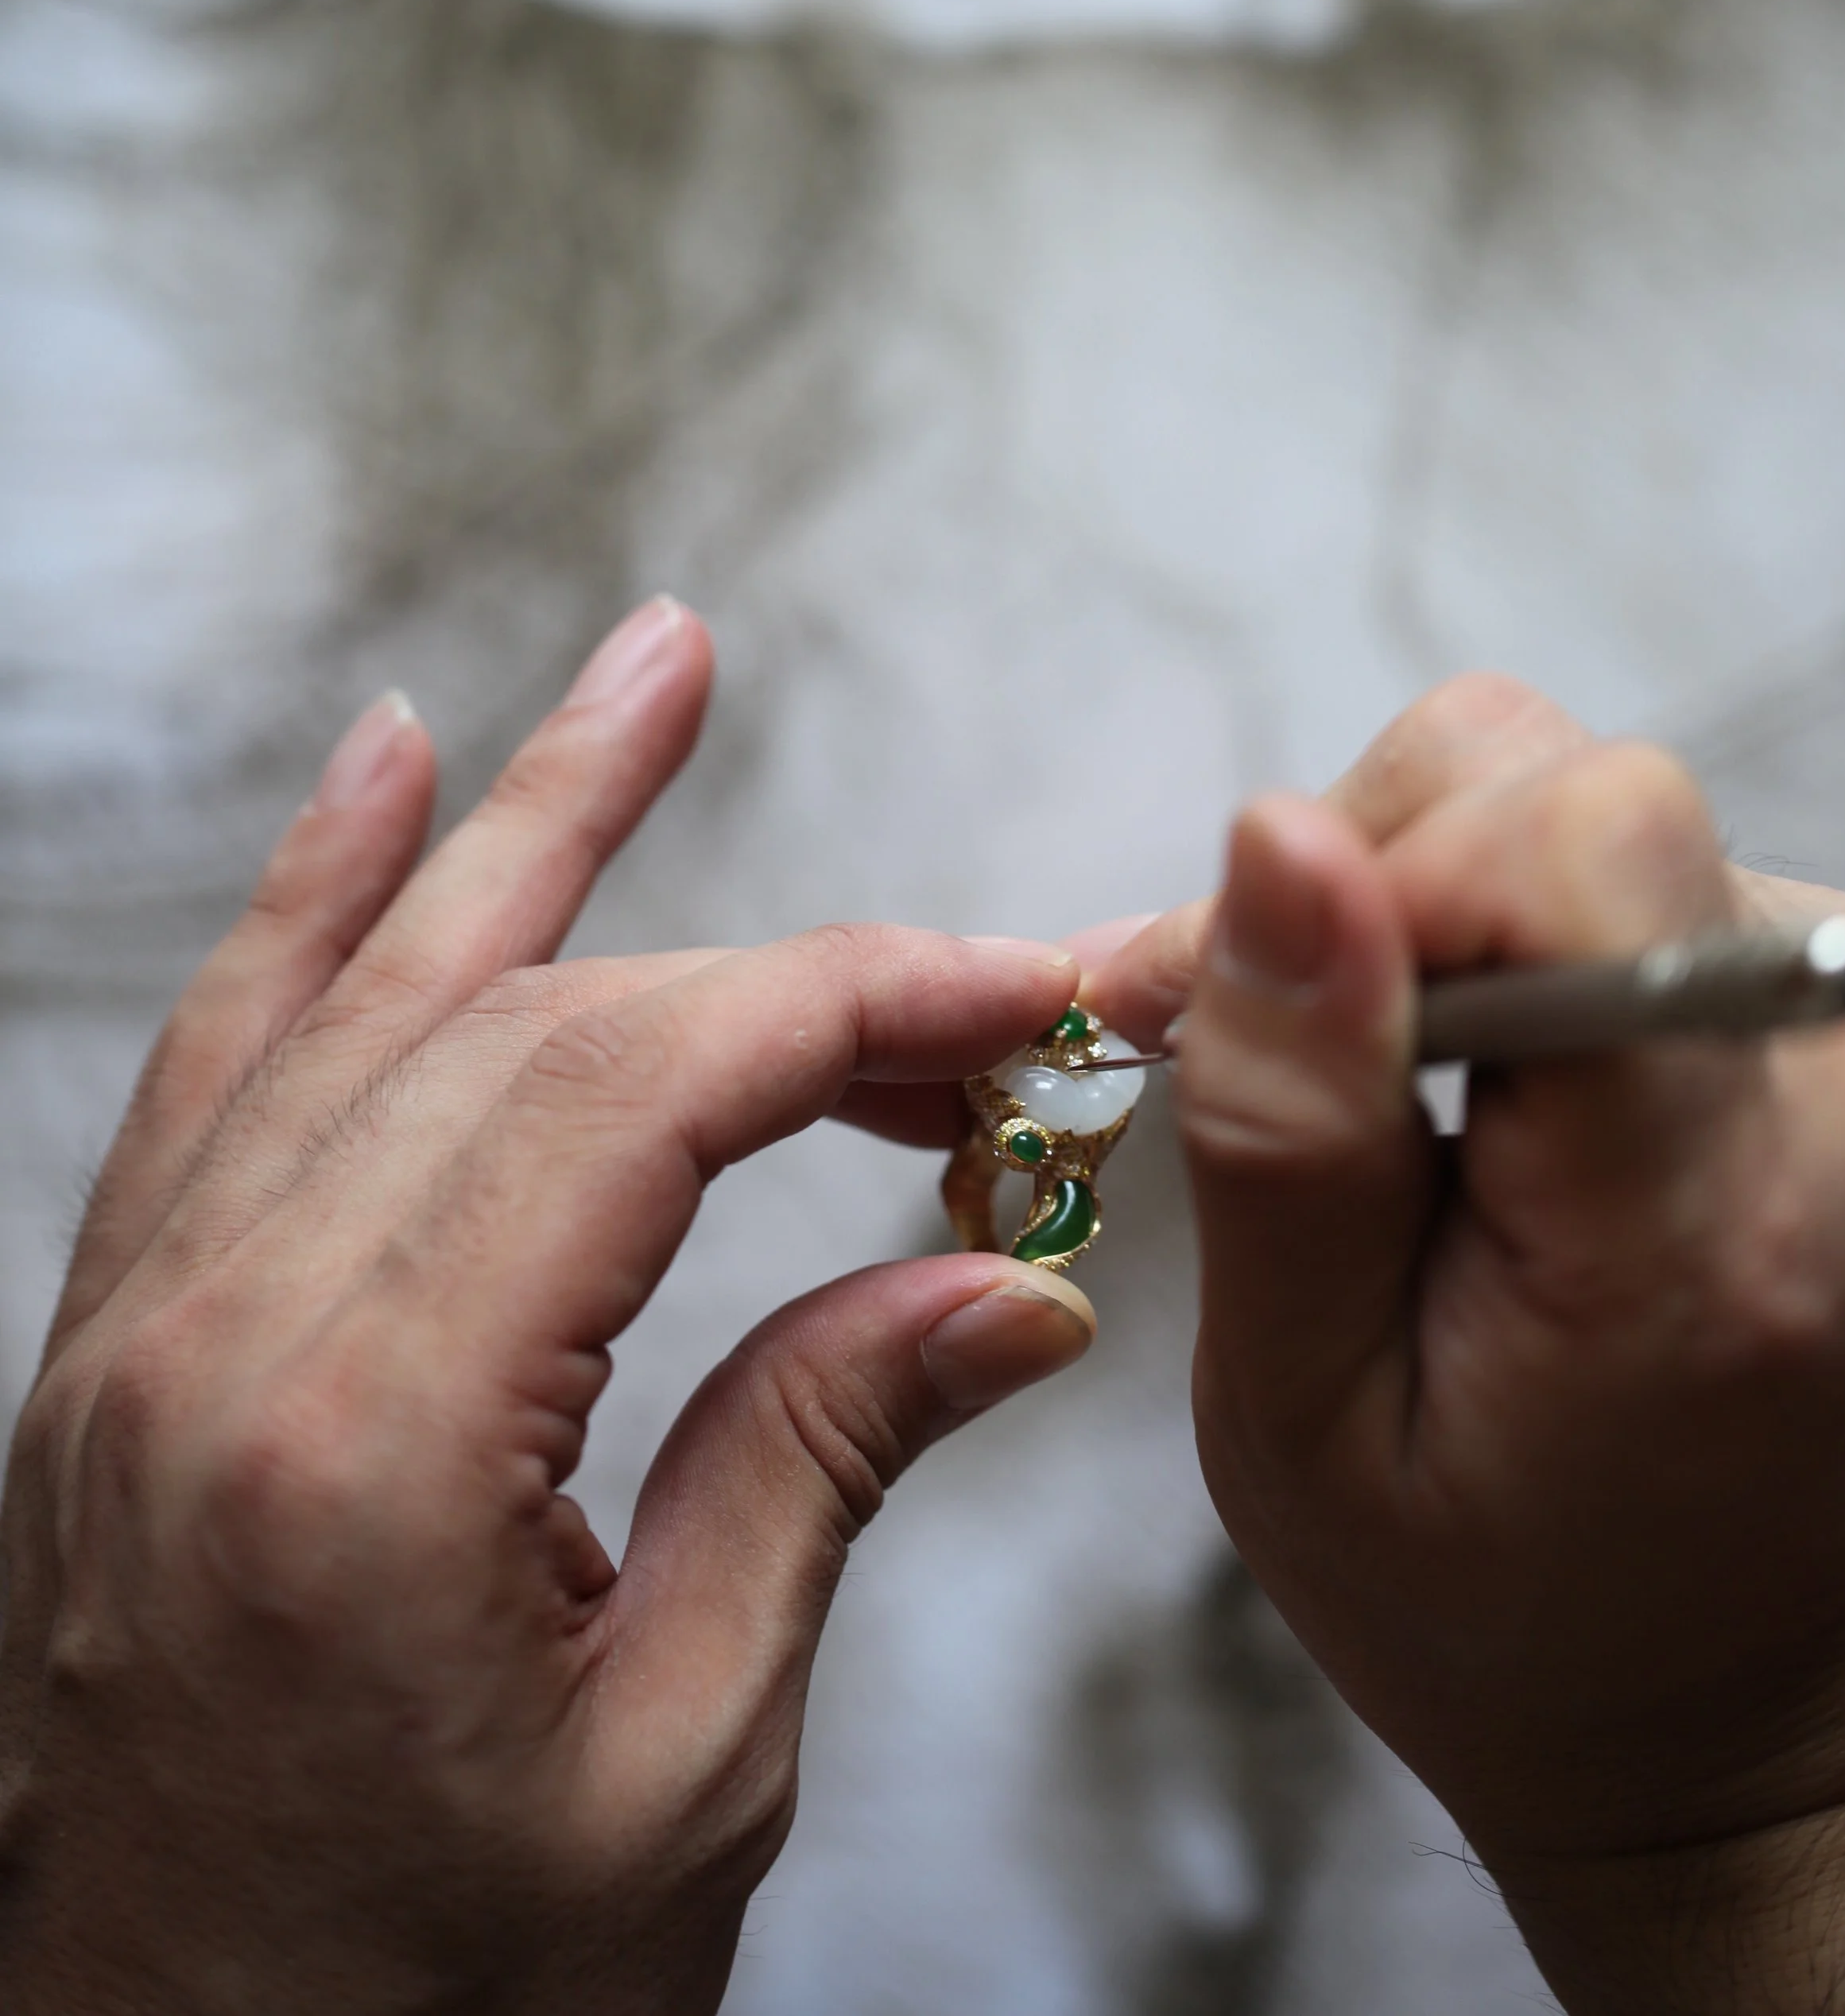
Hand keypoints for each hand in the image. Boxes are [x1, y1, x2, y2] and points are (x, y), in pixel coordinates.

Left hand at [0, 599, 1091, 2015]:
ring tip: (651, 669)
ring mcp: (139, 1338)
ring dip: (525, 822)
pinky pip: (216, 1068)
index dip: (855, 1004)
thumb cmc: (428, 2012)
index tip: (1021, 994)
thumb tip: (1007, 1283)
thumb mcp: (681, 1774)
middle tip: (957, 961)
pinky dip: (307, 907)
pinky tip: (386, 774)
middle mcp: (220, 1350)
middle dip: (773, 969)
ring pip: (360, 994)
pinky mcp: (118, 1352)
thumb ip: (824, 1466)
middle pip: (527, 1031)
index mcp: (370, 1455)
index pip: (641, 1102)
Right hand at [1089, 674, 1844, 2014]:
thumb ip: (1290, 1124)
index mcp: (1719, 1220)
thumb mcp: (1307, 1420)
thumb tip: (1277, 835)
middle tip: (1295, 1063)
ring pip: (1593, 806)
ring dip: (1447, 914)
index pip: (1582, 844)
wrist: (1755, 1706)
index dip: (1383, 882)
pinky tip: (1490, 1088)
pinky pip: (1651, 865)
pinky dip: (1530, 941)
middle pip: (1575, 791)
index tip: (1269, 1021)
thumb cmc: (1504, 1606)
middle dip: (1386, 886)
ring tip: (1393, 1098)